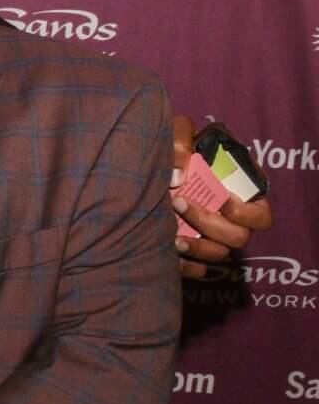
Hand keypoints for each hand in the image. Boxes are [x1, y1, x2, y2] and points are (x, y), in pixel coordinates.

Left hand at [171, 113, 271, 278]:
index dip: (244, 212)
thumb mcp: (177, 133)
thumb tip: (179, 175)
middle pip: (239, 238)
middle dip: (210, 223)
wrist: (142, 168)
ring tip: (172, 236)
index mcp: (241, 195)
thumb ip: (181, 140)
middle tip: (178, 203)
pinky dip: (184, 265)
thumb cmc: (173, 149)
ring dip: (198, 247)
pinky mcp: (191, 252)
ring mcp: (212, 238)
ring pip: (220, 255)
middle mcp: (231, 220)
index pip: (261, 216)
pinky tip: (165, 253)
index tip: (220, 197)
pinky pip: (196, 270)